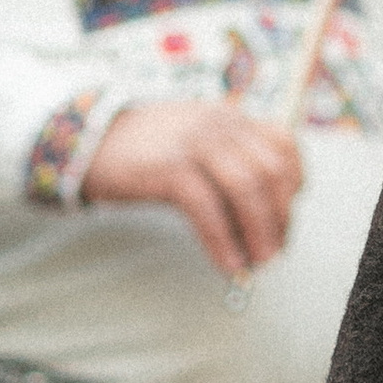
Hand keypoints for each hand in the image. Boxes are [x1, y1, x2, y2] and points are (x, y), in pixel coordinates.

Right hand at [82, 100, 302, 283]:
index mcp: (229, 118)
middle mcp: (218, 124)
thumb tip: (261, 218)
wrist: (89, 142)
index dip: (293, 186)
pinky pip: (208, 209)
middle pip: (271, 170)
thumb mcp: (195, 147)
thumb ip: (227, 167)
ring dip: (259, 231)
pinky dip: (223, 241)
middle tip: (274, 251)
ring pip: (247, 188)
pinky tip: (228, 264)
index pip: (284, 146)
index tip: (285, 218)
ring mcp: (193, 143)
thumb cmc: (146, 153)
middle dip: (280, 216)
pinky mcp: (168, 167)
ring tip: (257, 262)